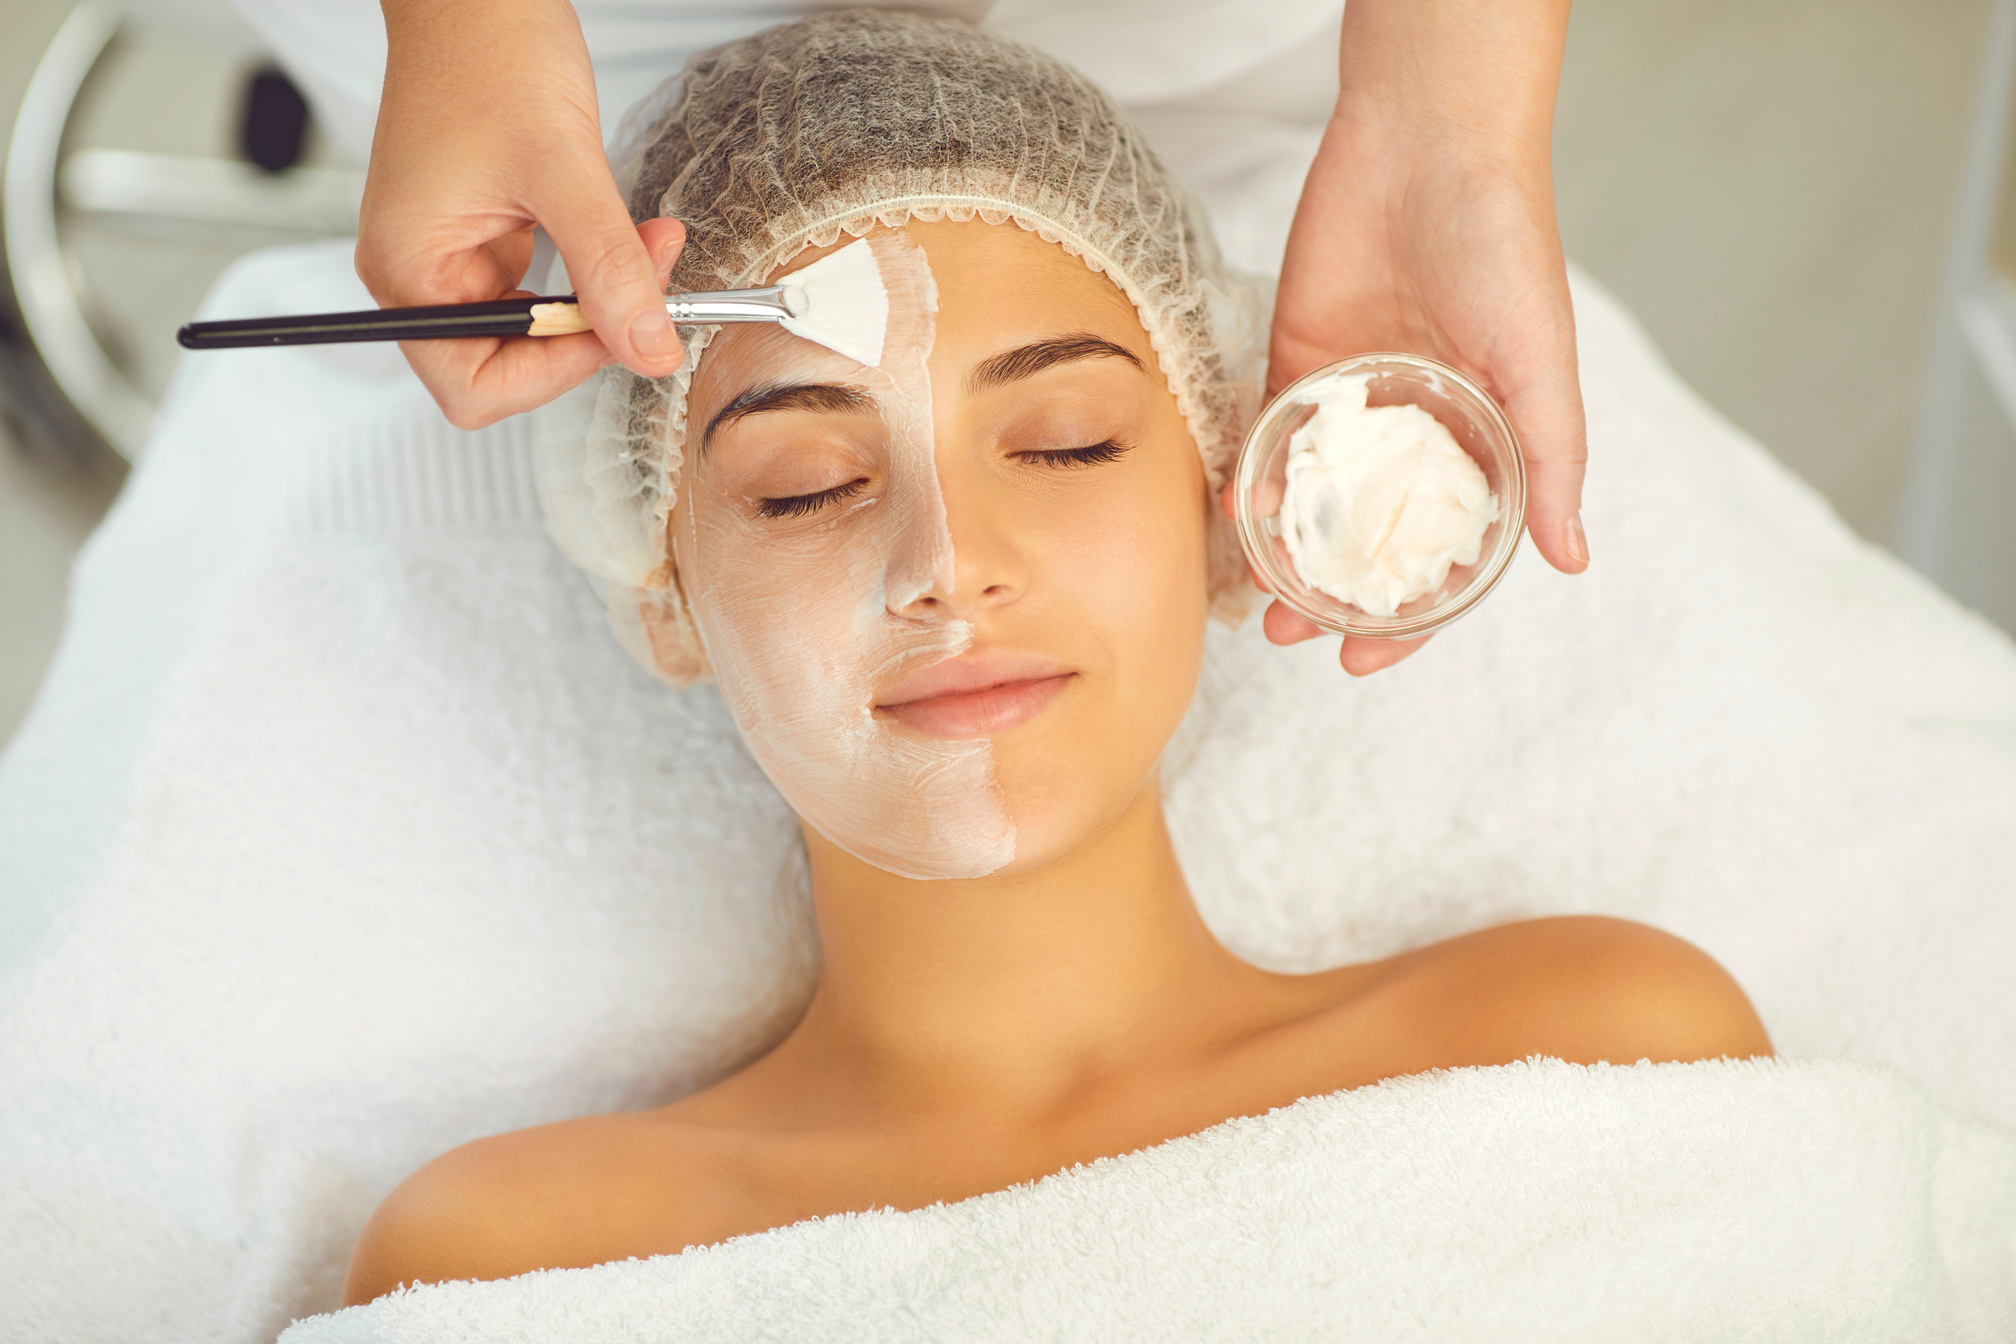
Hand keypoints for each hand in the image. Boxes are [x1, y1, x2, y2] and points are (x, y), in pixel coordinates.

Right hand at [358, 0, 685, 428]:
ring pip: (535, 333)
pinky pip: (545, 291)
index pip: (471, 386)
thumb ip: (609, 269)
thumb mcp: (564, 168)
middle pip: (504, 369)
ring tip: (643, 245)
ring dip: (598, 303)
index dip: (552, 372)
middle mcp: (419, 274)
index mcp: (407, 268)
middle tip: (645, 285)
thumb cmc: (491, 52)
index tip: (617, 327)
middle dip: (584, 336)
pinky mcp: (485, 240)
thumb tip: (649, 351)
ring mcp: (451, 259)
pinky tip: (622, 235)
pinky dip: (592, 274)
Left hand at [1257, 0, 1585, 676]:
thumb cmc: (1507, 248)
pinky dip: (1251, 476)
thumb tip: (1571, 561)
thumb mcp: (1541, 364)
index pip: (1439, 557)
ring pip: (1310, 500)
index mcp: (1479, 445)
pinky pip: (1270, 436)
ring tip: (1253, 593)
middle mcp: (1414, 435)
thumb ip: (1549, 462)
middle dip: (1328, 596)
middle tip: (1289, 633)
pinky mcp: (1297, 361)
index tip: (1362, 661)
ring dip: (1282, 551)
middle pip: (1364, 541)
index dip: (1406, 617)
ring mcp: (1351, 403)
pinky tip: (1233, 510)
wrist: (1428, 145)